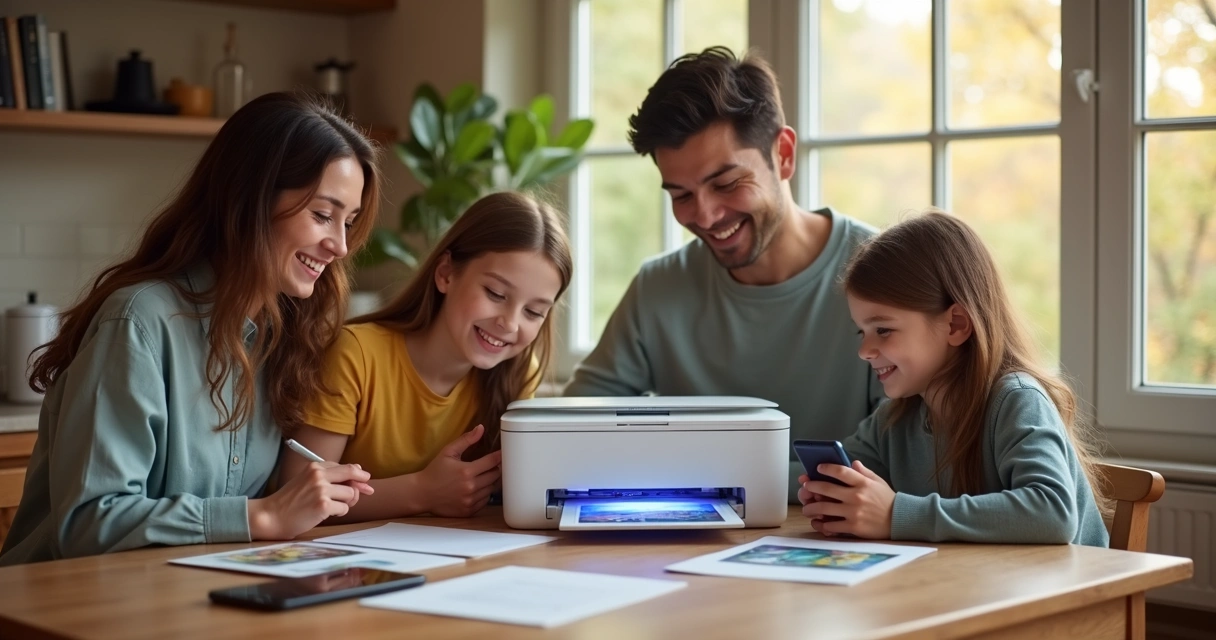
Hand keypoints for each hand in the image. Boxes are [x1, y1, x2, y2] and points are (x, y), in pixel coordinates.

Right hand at [248, 462, 372, 539]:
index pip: (345, 466)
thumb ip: (330, 476)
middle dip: (362, 484)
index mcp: (315, 467)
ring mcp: (321, 490)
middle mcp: (318, 475)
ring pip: (351, 494)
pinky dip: (339, 512)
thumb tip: (359, 472)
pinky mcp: (323, 505)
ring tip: (332, 507)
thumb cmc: (290, 501)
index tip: (365, 480)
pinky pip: (344, 508)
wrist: (271, 516)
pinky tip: (326, 513)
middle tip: (367, 491)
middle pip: (352, 474)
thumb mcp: (307, 481)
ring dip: (346, 503)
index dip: (358, 474)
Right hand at [412, 424, 501, 516]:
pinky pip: (485, 501)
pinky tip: (476, 489)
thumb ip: (466, 440)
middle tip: (490, 466)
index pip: (492, 462)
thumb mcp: (448, 452)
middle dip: (495, 469)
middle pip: (495, 476)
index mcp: (467, 471)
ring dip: (490, 482)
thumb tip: (481, 428)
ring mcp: (470, 500)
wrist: (422, 493)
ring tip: (483, 477)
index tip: (502, 454)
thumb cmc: (435, 471)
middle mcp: (471, 487)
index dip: (499, 456)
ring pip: (491, 489)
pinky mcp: (469, 511)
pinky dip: (484, 494)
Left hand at [800, 460, 894, 538]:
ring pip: (824, 508)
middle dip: (811, 487)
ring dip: (811, 508)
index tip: (818, 468)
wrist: (900, 521)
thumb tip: (852, 463)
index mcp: (862, 483)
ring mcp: (854, 512)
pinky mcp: (853, 527)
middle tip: (805, 487)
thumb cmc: (888, 500)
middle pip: (826, 488)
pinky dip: (822, 525)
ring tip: (807, 508)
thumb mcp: (878, 482)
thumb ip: (864, 472)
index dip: (826, 468)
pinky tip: (818, 523)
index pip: (840, 471)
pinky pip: (832, 525)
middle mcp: (856, 496)